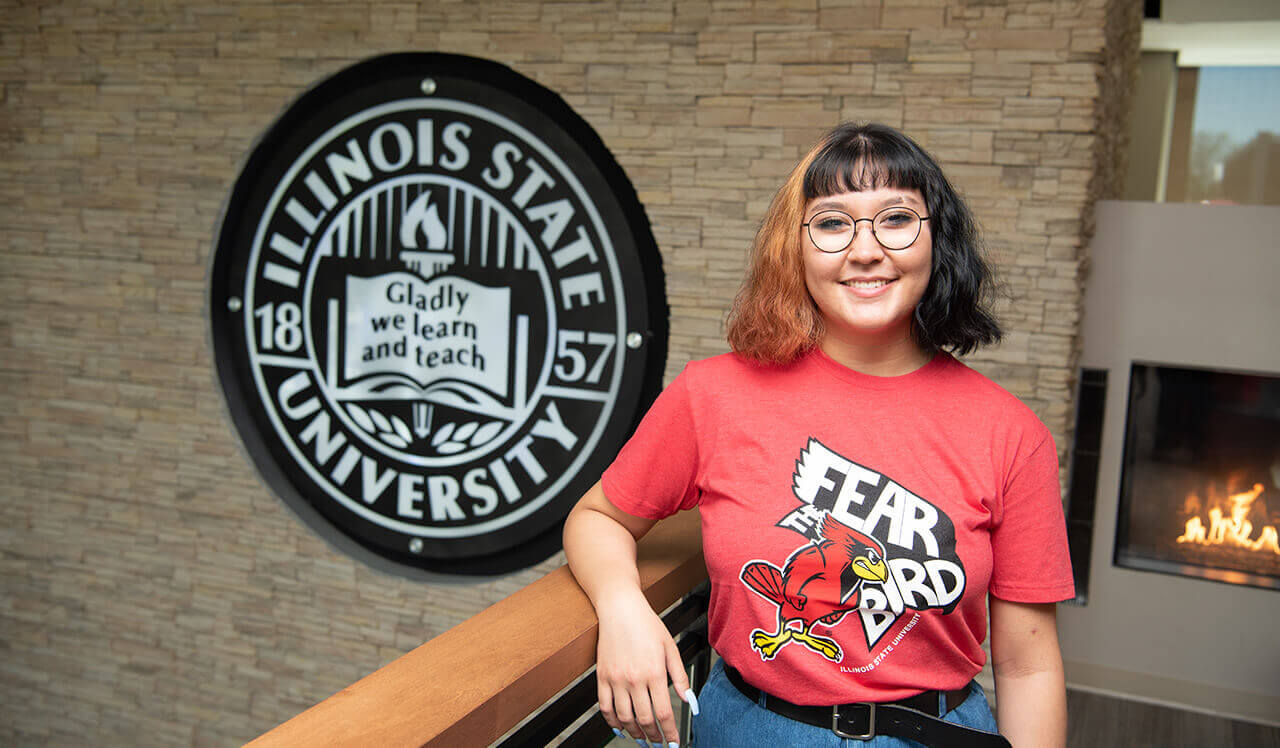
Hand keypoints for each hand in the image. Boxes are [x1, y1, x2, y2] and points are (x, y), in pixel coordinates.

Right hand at [595, 591, 693, 746]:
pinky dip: (612, 721)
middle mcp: (634, 679)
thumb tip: (689, 700)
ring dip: (634, 733)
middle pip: (644, 719)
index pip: (664, 712)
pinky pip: (605, 706)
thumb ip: (680, 676)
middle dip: (654, 736)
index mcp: (654, 672)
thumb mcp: (670, 647)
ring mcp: (616, 679)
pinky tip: (620, 727)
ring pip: (624, 717)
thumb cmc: (647, 624)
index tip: (674, 742)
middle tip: (659, 742)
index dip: (670, 732)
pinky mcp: (602, 676)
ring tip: (642, 739)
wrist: (620, 608)